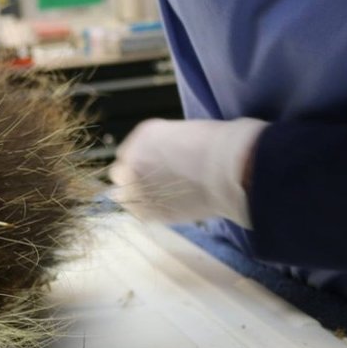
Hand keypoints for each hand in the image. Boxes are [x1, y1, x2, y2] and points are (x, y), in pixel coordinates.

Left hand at [108, 118, 266, 227]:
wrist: (227, 169)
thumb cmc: (217, 147)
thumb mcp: (184, 134)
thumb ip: (164, 147)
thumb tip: (164, 159)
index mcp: (143, 135)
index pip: (129, 153)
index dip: (141, 163)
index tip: (153, 170)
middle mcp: (132, 159)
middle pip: (119, 173)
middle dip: (133, 179)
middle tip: (153, 186)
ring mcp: (136, 185)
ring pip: (123, 195)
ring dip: (137, 197)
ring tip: (159, 199)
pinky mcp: (147, 209)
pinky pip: (138, 214)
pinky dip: (149, 213)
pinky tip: (166, 209)